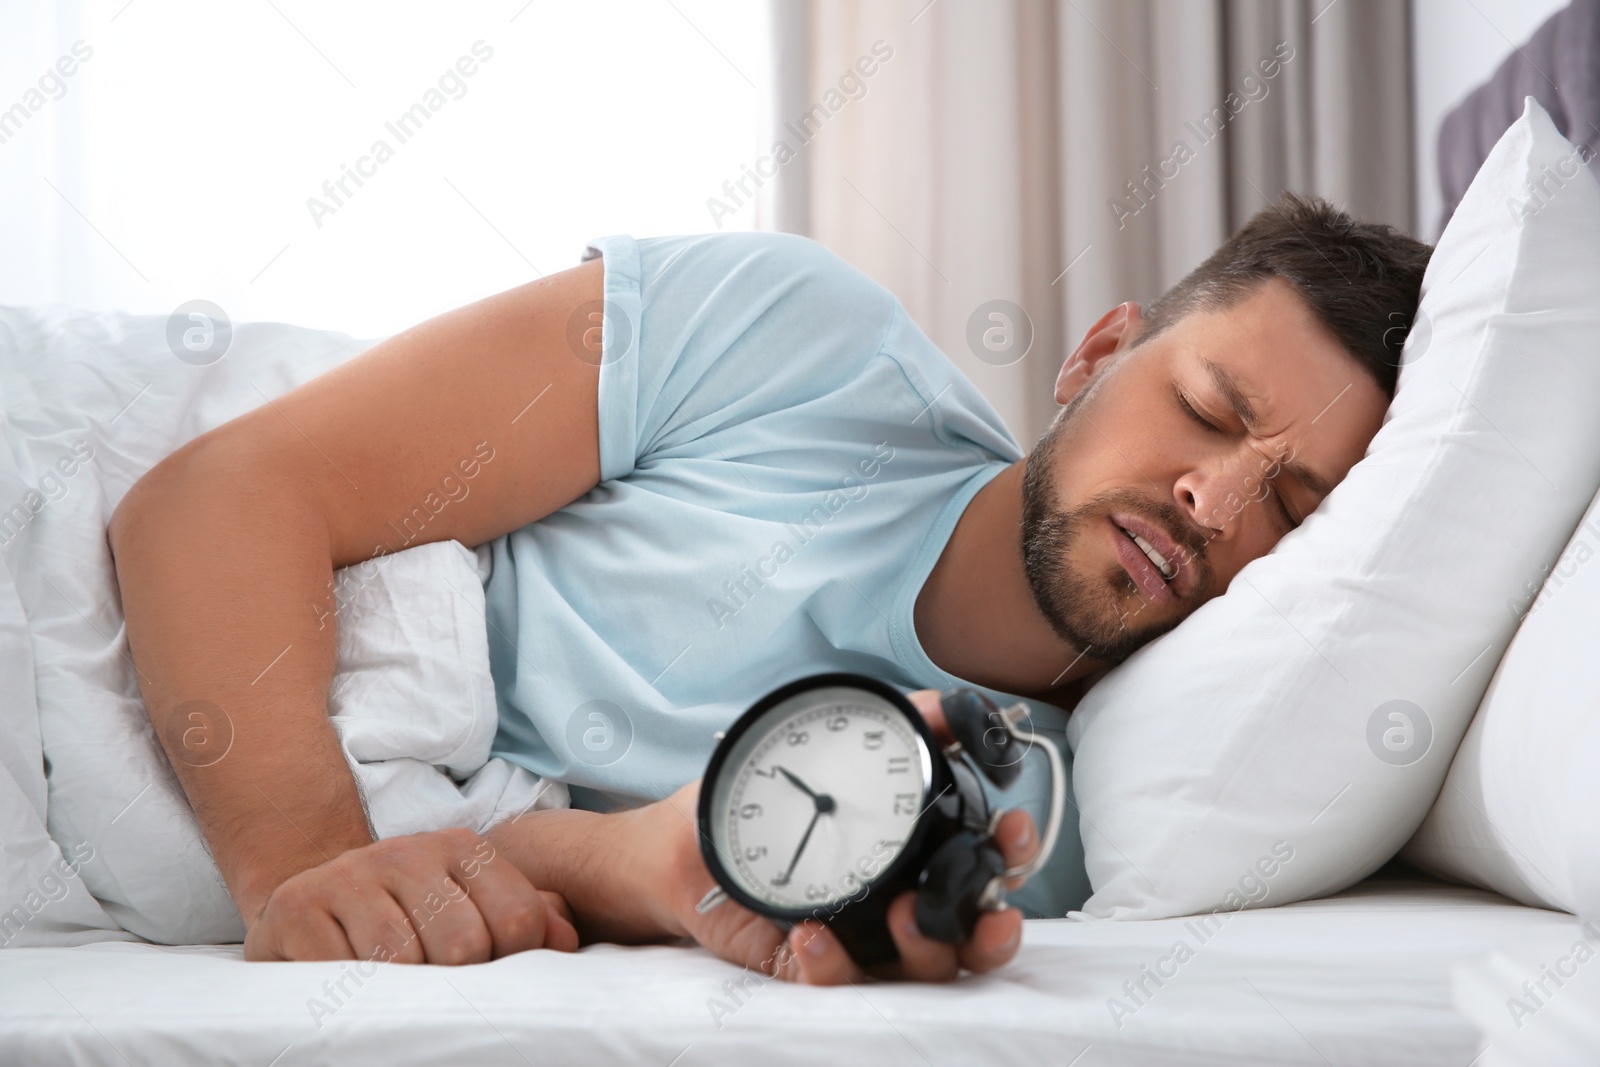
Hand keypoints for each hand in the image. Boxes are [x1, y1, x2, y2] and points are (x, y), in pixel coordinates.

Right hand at [243, 826, 578, 963]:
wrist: (307, 903)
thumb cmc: (404, 916)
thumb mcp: (468, 907)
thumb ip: (527, 917)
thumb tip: (566, 942)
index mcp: (461, 849)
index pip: (519, 918)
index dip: (511, 964)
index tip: (486, 975)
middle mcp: (407, 852)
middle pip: (465, 946)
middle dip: (454, 982)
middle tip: (433, 986)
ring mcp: (350, 875)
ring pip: (403, 962)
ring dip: (401, 991)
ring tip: (393, 985)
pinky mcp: (299, 907)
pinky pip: (344, 971)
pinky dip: (355, 992)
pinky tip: (354, 984)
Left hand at [651, 703, 1040, 985]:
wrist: (685, 839)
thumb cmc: (767, 794)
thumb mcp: (837, 741)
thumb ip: (907, 722)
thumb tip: (964, 707)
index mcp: (920, 849)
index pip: (987, 862)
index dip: (1014, 856)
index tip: (1012, 831)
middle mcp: (902, 899)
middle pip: (972, 932)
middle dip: (994, 927)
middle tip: (989, 909)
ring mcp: (862, 939)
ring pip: (921, 970)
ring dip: (928, 950)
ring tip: (905, 914)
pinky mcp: (811, 965)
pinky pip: (837, 981)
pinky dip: (832, 964)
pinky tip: (810, 932)